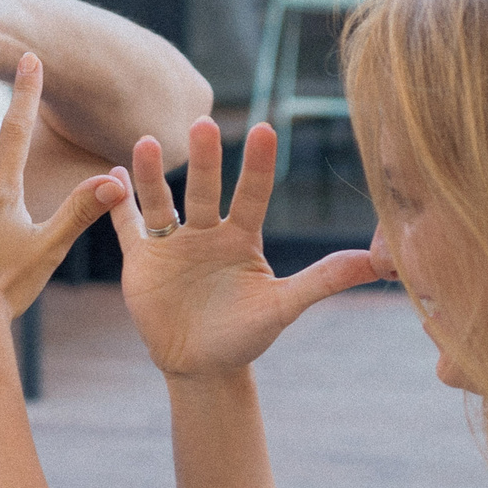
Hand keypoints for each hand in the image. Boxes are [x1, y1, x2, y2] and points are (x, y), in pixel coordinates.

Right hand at [112, 120, 377, 378]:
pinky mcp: (142, 259)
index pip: (252, 195)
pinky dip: (117, 205)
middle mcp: (207, 232)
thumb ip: (323, 280)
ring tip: (149, 142)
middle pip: (205, 190)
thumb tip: (378, 262)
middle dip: (205, 161)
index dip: (257, 166)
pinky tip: (109, 177)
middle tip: (205, 123)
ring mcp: (172, 243)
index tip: (265, 130)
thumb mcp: (284, 307)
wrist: (202, 365)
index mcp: (242, 238)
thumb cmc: (245, 335)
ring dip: (154, 174)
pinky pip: (127, 227)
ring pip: (162, 201)